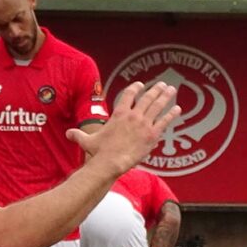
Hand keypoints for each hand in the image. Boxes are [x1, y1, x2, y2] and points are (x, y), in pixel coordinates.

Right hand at [66, 82, 180, 175]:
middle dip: (155, 89)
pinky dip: (172, 114)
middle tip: (162, 84)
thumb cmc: (100, 152)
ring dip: (165, 96)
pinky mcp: (152, 134)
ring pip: (158, 106)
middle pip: (147, 97)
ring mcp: (144, 124)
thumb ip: (79, 135)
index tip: (141, 84)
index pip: (129, 94)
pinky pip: (164, 121)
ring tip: (171, 89)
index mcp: (119, 113)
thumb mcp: (88, 141)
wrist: (111, 162)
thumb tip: (68, 134)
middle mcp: (133, 115)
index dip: (135, 88)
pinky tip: (178, 109)